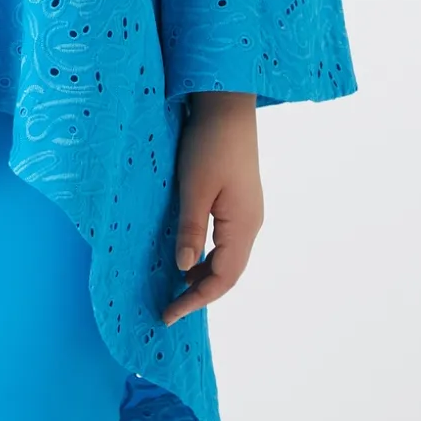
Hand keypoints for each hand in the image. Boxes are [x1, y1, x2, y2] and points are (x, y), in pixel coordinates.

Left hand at [162, 93, 263, 326]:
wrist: (228, 105)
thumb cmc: (210, 143)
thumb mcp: (194, 187)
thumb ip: (190, 229)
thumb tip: (183, 269)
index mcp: (243, 226)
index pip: (223, 279)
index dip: (196, 300)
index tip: (169, 314)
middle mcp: (250, 224)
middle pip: (229, 273)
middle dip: (200, 294)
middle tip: (169, 307)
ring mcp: (247, 212)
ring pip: (228, 258)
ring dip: (204, 275)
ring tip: (175, 287)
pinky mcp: (239, 201)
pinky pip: (225, 241)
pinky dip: (207, 256)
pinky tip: (188, 254)